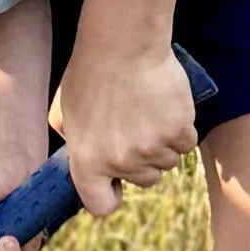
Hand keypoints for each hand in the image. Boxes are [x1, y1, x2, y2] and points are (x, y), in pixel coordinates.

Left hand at [52, 43, 197, 218]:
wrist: (122, 44)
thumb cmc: (89, 72)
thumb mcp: (63, 112)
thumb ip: (73, 141)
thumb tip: (81, 157)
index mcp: (88, 162)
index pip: (102, 206)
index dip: (110, 196)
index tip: (116, 183)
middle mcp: (121, 162)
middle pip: (144, 181)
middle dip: (142, 161)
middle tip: (134, 127)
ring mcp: (152, 148)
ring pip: (168, 162)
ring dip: (163, 144)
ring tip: (149, 112)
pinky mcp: (178, 130)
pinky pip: (186, 143)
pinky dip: (181, 128)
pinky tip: (166, 106)